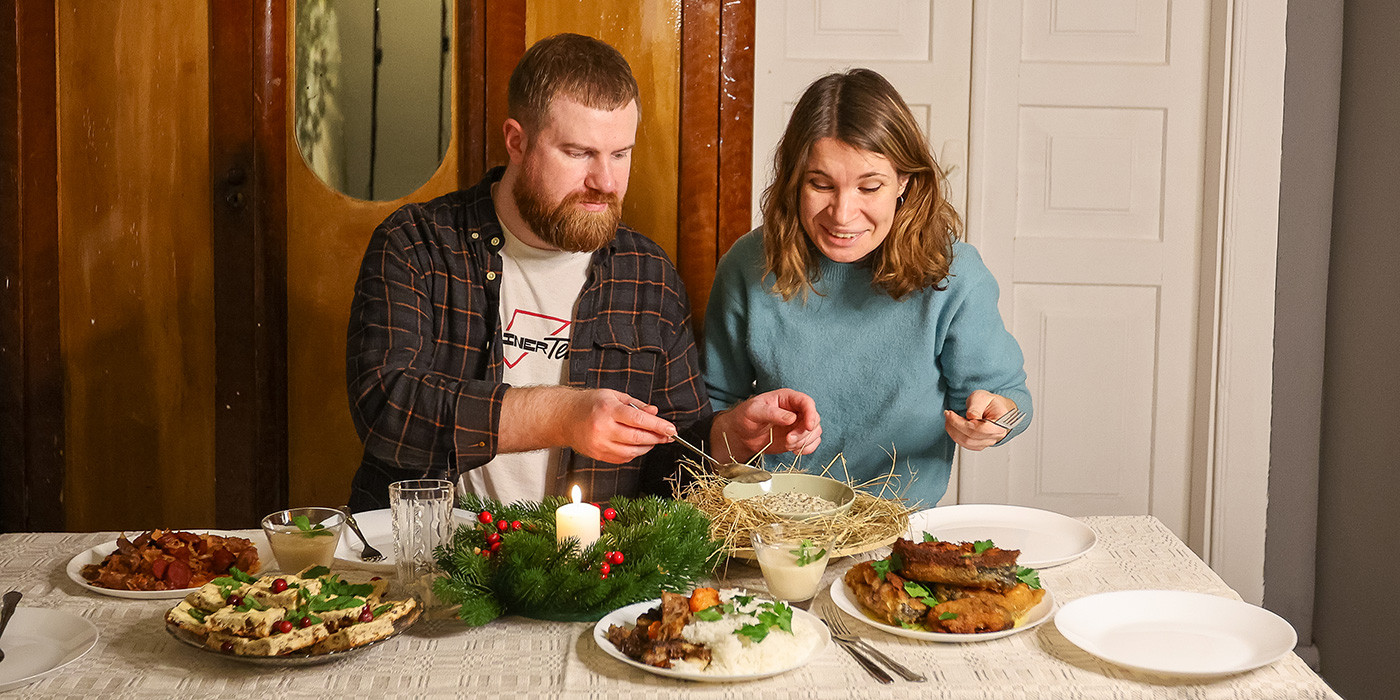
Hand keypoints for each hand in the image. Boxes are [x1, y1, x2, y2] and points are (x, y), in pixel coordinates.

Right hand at [500, 387, 674, 463]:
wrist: (564, 417)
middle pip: (637, 437)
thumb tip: (654, 413)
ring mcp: (599, 444)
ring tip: (654, 439)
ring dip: (648, 446)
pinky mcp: (598, 455)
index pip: (638, 420)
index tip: (671, 430)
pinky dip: (635, 453)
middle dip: (657, 438)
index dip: (658, 426)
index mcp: (608, 410)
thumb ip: (636, 405)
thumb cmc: (588, 403)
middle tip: (668, 436)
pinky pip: (623, 458)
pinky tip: (638, 446)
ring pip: (632, 451)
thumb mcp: (613, 396)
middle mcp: (603, 428)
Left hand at [710, 388, 821, 463]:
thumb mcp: (754, 411)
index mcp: (787, 398)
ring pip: (815, 432)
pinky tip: (794, 450)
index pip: (806, 402)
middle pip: (814, 419)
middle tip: (789, 440)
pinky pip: (812, 442)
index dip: (811, 413)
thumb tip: (792, 418)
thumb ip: (772, 413)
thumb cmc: (745, 417)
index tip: (808, 426)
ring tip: (788, 445)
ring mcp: (798, 425)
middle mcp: (796, 410)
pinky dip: (807, 448)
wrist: (741, 434)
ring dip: (804, 441)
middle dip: (804, 432)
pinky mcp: (797, 438)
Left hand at [944, 390, 1016, 450]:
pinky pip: (965, 444)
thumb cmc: (989, 402)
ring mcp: (988, 442)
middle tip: (948, 414)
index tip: (950, 414)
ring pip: (967, 443)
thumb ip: (976, 406)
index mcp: (1000, 423)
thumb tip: (971, 416)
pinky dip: (956, 435)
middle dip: (955, 426)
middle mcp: (996, 435)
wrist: (992, 408)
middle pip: (971, 437)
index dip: (962, 424)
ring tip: (949, 419)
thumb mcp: (982, 397)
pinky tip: (952, 426)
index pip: (980, 429)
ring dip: (953, 431)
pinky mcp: (979, 444)